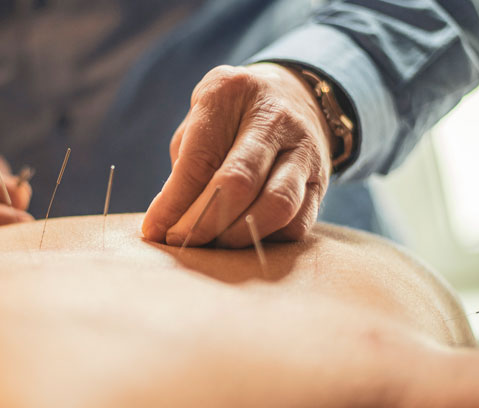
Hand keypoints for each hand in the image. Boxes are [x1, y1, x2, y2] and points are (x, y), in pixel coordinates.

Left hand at [142, 63, 333, 247]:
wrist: (294, 96)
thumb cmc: (229, 118)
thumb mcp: (199, 122)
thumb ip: (184, 167)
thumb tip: (165, 224)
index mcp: (230, 92)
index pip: (200, 157)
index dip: (175, 201)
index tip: (155, 230)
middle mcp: (274, 117)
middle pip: (239, 182)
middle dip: (203, 222)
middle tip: (181, 242)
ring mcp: (305, 149)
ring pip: (276, 205)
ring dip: (238, 236)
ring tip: (213, 245)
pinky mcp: (322, 181)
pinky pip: (297, 223)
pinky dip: (267, 239)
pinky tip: (244, 239)